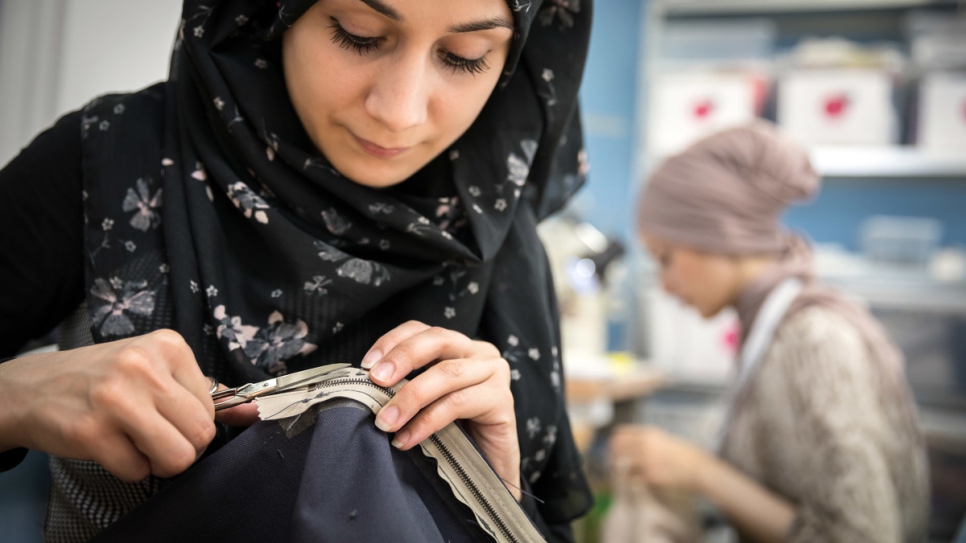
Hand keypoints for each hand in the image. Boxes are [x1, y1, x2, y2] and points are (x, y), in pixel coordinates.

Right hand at [0, 329, 254, 480]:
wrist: (33, 388)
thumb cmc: (104, 379)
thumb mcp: (157, 370)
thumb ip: (207, 392)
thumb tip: (254, 411)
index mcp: (168, 346)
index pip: (213, 406)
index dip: (193, 421)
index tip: (168, 415)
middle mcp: (143, 367)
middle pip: (200, 434)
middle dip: (183, 446)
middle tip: (156, 435)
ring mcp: (116, 399)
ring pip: (177, 457)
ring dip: (160, 461)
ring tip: (137, 441)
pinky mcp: (92, 432)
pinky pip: (138, 471)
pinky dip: (129, 468)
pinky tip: (110, 445)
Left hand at [362, 321, 520, 500]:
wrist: (487, 474)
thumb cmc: (453, 436)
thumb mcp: (424, 404)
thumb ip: (405, 386)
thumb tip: (365, 384)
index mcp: (458, 347)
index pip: (421, 330)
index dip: (392, 342)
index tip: (366, 365)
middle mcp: (480, 353)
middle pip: (438, 339)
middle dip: (402, 358)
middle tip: (375, 382)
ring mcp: (495, 374)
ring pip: (446, 373)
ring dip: (410, 397)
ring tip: (386, 422)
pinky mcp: (503, 401)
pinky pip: (458, 403)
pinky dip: (428, 421)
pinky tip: (408, 439)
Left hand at [609, 425, 709, 491]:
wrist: (700, 469)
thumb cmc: (685, 455)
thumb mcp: (666, 438)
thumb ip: (648, 439)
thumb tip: (631, 443)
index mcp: (649, 433)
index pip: (620, 433)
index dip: (614, 442)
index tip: (613, 449)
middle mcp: (646, 444)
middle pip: (617, 447)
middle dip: (612, 455)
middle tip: (611, 464)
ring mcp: (647, 460)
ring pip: (622, 463)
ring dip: (619, 469)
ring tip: (620, 474)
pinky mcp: (651, 476)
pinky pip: (633, 477)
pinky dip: (632, 479)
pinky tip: (635, 480)